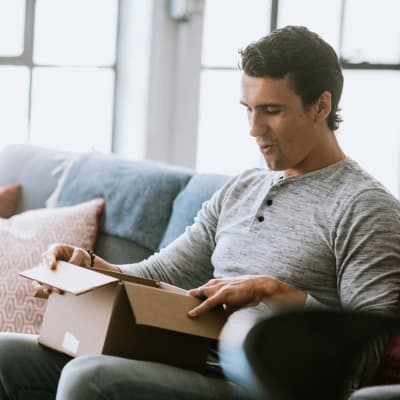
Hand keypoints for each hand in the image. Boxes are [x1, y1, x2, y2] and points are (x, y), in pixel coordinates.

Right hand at [32, 243, 91, 297]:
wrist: (80, 260)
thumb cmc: (78, 254)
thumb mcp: (80, 254)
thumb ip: (76, 259)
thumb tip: (70, 271)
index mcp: (55, 250)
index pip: (49, 254)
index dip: (50, 261)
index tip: (52, 268)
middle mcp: (47, 261)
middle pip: (42, 270)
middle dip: (46, 278)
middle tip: (53, 284)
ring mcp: (46, 272)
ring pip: (40, 281)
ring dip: (47, 287)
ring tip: (58, 291)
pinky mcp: (49, 281)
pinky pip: (46, 287)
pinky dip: (50, 291)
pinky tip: (59, 294)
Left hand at [187, 275, 306, 316]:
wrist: (262, 286)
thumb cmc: (251, 293)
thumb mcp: (236, 300)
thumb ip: (227, 307)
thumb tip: (224, 316)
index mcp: (221, 283)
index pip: (206, 287)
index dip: (197, 293)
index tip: (188, 297)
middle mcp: (219, 283)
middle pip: (201, 290)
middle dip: (191, 295)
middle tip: (180, 302)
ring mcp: (220, 287)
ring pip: (201, 294)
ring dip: (192, 300)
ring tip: (181, 307)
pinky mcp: (223, 294)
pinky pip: (208, 303)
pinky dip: (199, 308)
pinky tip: (192, 314)